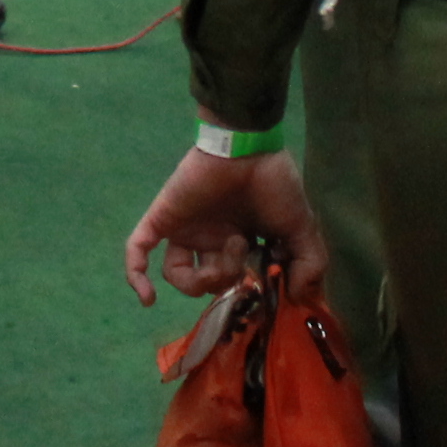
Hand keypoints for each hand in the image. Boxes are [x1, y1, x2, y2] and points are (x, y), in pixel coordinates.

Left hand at [122, 144, 327, 304]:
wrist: (246, 147)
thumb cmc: (273, 183)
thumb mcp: (302, 227)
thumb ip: (309, 264)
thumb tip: (300, 299)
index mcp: (238, 238)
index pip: (234, 280)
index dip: (247, 290)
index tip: (267, 285)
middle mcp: (210, 236)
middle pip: (208, 282)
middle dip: (228, 280)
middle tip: (245, 252)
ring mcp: (185, 228)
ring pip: (179, 275)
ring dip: (201, 280)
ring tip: (222, 260)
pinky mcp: (163, 218)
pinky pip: (138, 250)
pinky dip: (137, 275)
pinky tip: (147, 298)